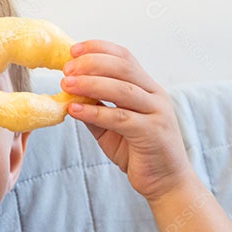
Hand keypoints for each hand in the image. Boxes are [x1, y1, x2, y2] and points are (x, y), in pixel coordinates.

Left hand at [62, 40, 192, 200]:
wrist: (166, 182)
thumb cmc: (138, 152)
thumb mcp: (111, 127)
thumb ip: (95, 109)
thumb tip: (68, 95)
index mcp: (147, 88)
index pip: (124, 57)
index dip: (99, 49)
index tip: (73, 50)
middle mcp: (155, 95)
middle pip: (123, 68)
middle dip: (92, 63)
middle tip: (66, 69)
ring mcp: (157, 113)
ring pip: (122, 89)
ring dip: (91, 83)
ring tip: (66, 84)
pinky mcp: (152, 133)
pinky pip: (120, 118)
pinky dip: (95, 112)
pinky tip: (75, 110)